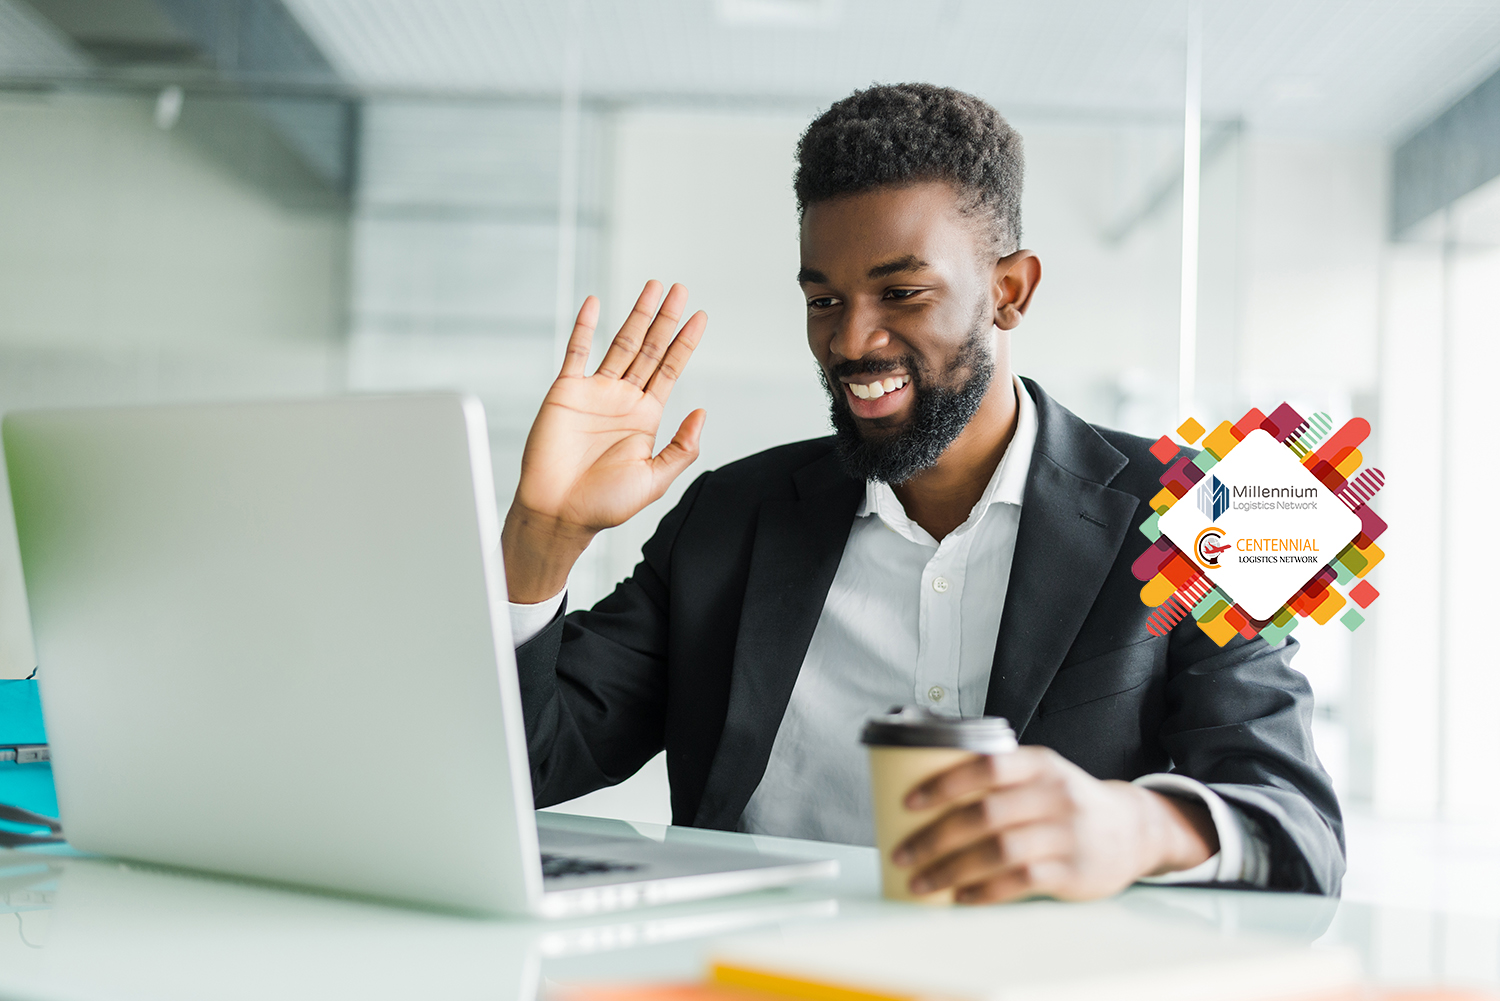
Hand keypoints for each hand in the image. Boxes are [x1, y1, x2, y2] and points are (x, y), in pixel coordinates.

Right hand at [503, 281, 707, 601]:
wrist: (558, 513)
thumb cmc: (604, 504)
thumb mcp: (654, 478)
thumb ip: (682, 447)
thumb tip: (703, 412)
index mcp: (646, 417)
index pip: (670, 369)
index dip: (685, 342)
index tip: (700, 316)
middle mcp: (623, 399)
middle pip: (649, 348)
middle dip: (665, 319)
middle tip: (680, 289)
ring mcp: (594, 393)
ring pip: (620, 344)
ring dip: (636, 315)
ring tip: (653, 288)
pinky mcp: (565, 392)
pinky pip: (575, 352)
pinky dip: (584, 327)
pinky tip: (595, 303)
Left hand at [891, 746, 1217, 903]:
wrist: (1132, 831)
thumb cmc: (1068, 802)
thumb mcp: (1041, 775)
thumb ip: (997, 779)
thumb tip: (926, 796)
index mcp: (1039, 764)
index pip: (988, 767)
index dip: (945, 784)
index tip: (908, 802)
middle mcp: (1054, 795)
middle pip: (986, 814)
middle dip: (936, 836)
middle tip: (903, 853)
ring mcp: (1066, 834)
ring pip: (999, 851)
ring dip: (953, 869)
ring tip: (921, 882)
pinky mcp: (1072, 871)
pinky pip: (1020, 881)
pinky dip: (985, 891)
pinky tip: (961, 896)